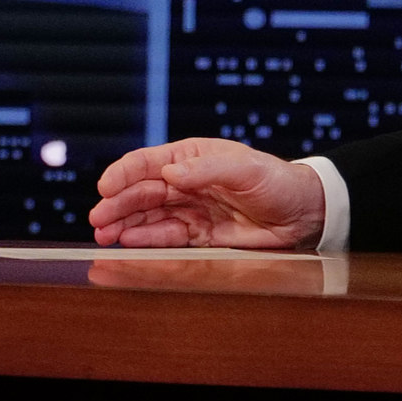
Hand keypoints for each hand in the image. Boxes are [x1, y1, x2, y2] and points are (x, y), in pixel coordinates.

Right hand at [89, 137, 325, 248]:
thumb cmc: (277, 181)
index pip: (148, 163)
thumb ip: (206, 170)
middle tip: (97, 219)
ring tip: (103, 235)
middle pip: (142, 192)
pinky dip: (146, 240)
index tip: (105, 187)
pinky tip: (128, 243)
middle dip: (117, 205)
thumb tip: (169, 173)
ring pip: (148, 216)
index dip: (124, 174)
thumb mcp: (245, 168)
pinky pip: (167, 236)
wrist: (304, 213)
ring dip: (124, 224)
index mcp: (191, 157)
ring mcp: (190, 209)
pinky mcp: (199, 235)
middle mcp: (185, 181)